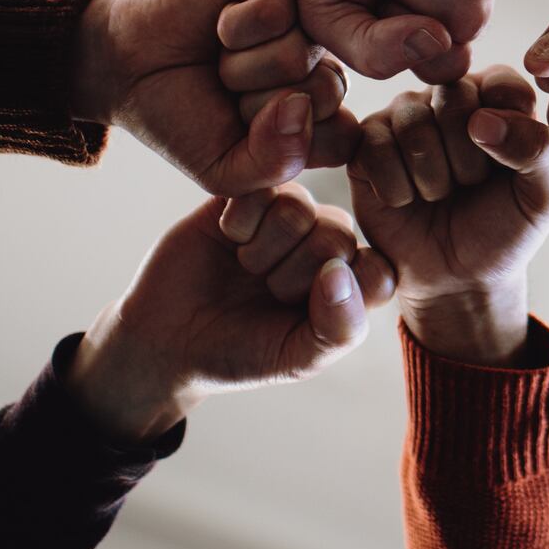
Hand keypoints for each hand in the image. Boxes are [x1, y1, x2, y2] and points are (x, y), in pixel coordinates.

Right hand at [67, 185, 394, 443]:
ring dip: (262, 249)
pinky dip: (239, 222)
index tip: (302, 312)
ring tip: (246, 266)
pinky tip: (228, 240)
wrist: (170, 339)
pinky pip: (260, 189)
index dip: (339, 292)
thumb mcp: (297, 359)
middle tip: (264, 290)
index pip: (377, 270)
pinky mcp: (250, 194)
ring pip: (298, 208)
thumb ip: (338, 329)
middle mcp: (327, 242)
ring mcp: (289, 215)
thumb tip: (339, 273)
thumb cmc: (243, 353)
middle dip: (290, 274)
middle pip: (336, 235)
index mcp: (352, 282)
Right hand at [71, 0, 358, 194]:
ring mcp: (303, 22)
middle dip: (259, 104)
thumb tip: (303, 107)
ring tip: (220, 61)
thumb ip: (275, 162)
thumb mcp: (226, 170)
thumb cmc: (181, 120)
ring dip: (240, 67)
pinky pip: (275, 11)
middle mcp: (318, 66)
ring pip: (297, 55)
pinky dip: (232, 28)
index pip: (343, 137)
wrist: (126, 69)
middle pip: (326, 93)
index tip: (246, 134)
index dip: (288, 144)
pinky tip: (219, 26)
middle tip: (228, 92)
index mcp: (319, 113)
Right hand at [347, 66, 548, 365]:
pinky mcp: (366, 143)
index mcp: (500, 96)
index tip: (508, 168)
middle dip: (468, 158)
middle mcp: (449, 95)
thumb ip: (539, 148)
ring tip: (440, 195)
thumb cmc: (506, 228)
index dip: (506, 132)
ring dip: (433, 177)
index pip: (501, 83)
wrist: (458, 277)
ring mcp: (404, 116)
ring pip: (411, 122)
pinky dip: (397, 188)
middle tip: (470, 186)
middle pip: (452, 96)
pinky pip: (374, 147)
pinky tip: (408, 201)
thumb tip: (481, 120)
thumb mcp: (547, 195)